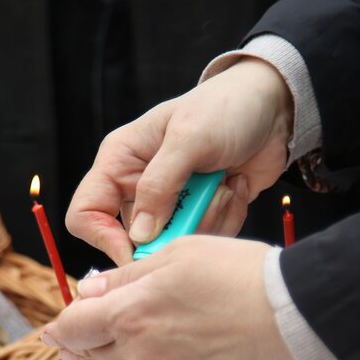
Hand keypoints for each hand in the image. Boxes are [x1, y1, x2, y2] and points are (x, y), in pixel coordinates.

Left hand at [41, 236, 307, 359]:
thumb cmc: (244, 276)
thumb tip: (89, 290)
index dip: (59, 326)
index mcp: (130, 314)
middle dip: (73, 349)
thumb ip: (127, 277)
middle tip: (64, 344)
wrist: (297, 319)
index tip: (52, 327)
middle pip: (89, 357)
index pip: (73, 326)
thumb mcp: (178, 254)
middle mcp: (140, 355)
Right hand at [66, 57, 293, 264]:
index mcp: (120, 161)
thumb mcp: (189, 138)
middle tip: (205, 202)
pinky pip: (206, 239)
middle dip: (174, 232)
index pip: (86, 213)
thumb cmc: (225, 107)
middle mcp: (140, 185)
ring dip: (208, 219)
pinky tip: (236, 187)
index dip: (104, 239)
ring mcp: (172, 202)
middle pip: (136, 239)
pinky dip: (227, 218)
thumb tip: (138, 236)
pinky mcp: (201, 213)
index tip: (138, 252)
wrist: (273, 107)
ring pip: (175, 244)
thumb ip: (160, 186)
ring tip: (226, 185)